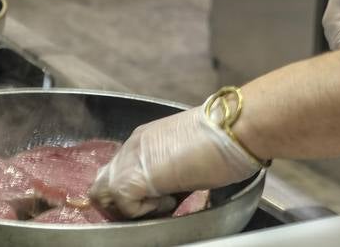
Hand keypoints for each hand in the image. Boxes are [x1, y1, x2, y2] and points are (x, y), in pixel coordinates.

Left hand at [90, 93, 262, 218]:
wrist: (237, 127)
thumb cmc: (227, 140)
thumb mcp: (189, 155)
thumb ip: (169, 169)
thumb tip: (168, 190)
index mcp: (145, 140)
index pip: (117, 172)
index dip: (129, 194)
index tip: (156, 202)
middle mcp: (132, 146)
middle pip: (102, 183)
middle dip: (121, 203)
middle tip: (153, 208)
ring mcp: (130, 159)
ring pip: (104, 195)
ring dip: (129, 208)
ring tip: (162, 204)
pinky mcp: (133, 177)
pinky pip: (123, 205)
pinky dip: (144, 211)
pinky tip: (172, 200)